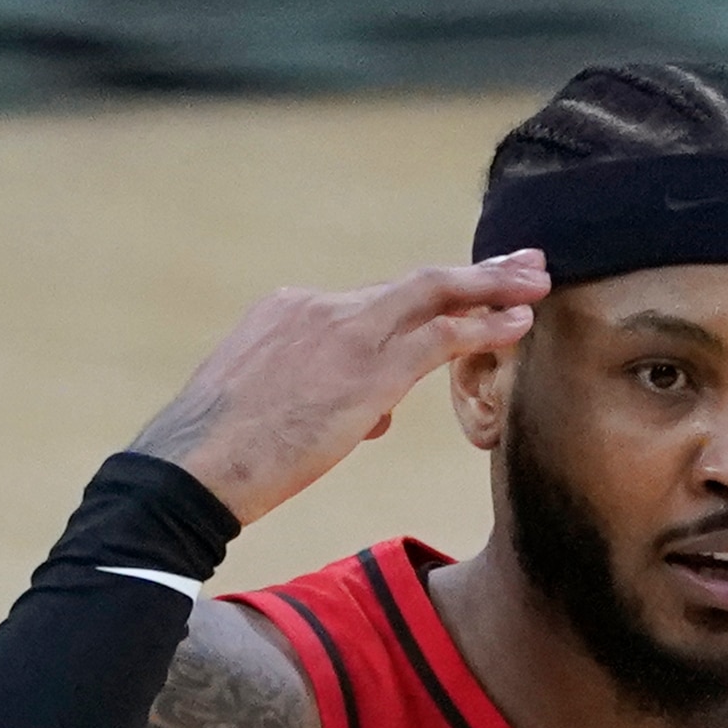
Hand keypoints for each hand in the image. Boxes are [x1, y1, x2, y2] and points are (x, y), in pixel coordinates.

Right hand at [128, 252, 549, 524]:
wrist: (191, 468)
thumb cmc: (218, 456)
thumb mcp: (266, 409)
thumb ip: (321, 398)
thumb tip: (375, 416)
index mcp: (287, 311)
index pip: (366, 308)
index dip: (416, 316)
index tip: (456, 302)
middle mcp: (319, 307)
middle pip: (410, 283)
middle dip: (472, 272)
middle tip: (520, 259)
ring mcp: (345, 333)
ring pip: (434, 295)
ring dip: (492, 287)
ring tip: (537, 280)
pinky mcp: (367, 370)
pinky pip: (440, 337)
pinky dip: (484, 326)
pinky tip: (518, 322)